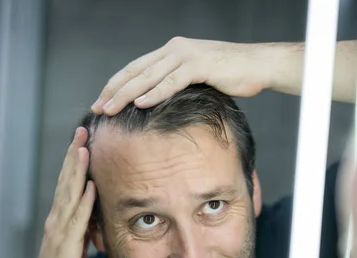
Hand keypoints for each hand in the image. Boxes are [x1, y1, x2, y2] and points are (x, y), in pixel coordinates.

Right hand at [27, 128, 95, 257]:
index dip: (74, 162)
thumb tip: (95, 215)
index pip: (69, 184)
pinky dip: (85, 201)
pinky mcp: (66, 246)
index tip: (83, 141)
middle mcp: (56, 221)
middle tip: (81, 131)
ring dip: (77, 171)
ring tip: (84, 148)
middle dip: (74, 155)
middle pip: (67, 182)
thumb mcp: (78, 248)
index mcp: (60, 220)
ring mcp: (59, 232)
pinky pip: (77, 219)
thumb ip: (84, 229)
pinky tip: (92, 186)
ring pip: (70, 194)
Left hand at [91, 37, 297, 114]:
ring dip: (126, 94)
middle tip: (98, 107)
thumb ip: (178, 82)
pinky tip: (139, 103)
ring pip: (148, 76)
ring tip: (110, 108)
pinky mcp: (199, 66)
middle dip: (114, 90)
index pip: (136, 67)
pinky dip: (154, 93)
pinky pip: (171, 82)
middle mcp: (174, 49)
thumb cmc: (231, 74)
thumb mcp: (199, 76)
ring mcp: (186, 56)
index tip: (102, 100)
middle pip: (136, 71)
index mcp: (171, 51)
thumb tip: (161, 100)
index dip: (116, 84)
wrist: (258, 65)